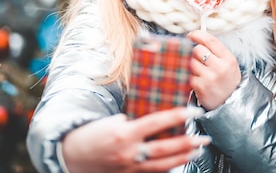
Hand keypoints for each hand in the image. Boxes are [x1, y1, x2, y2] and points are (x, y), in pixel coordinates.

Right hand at [61, 106, 209, 172]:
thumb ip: (135, 118)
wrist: (71, 156)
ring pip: (163, 164)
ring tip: (197, 150)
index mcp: (124, 133)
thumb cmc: (91, 133)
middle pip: (166, 148)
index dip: (178, 116)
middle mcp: (129, 152)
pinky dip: (169, 167)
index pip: (158, 122)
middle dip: (188, 143)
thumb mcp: (113, 120)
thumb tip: (158, 108)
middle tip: (204, 137)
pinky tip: (179, 161)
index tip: (194, 110)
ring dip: (184, 157)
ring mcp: (130, 167)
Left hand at [187, 29, 240, 109]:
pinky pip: (187, 73)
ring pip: (190, 61)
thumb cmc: (227, 81)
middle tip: (197, 57)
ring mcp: (209, 78)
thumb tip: (197, 38)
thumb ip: (216, 51)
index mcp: (228, 59)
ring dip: (190, 63)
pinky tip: (196, 78)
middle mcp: (220, 68)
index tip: (191, 35)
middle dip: (194, 51)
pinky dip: (189, 74)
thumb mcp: (229, 64)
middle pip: (197, 49)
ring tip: (198, 70)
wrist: (229, 103)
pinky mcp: (200, 87)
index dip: (197, 34)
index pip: (210, 40)